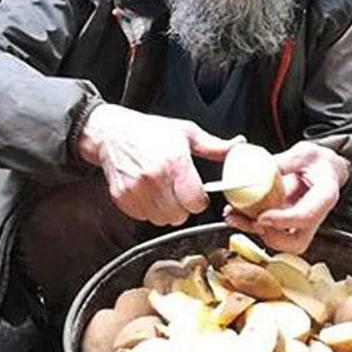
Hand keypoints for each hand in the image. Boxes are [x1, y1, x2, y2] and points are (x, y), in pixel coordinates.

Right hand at [77, 104, 242, 225]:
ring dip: (166, 211)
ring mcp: (136, 190)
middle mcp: (154, 177)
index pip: (195, 201)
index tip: (196, 192)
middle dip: (183, 207)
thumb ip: (215, 146)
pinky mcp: (122, 198)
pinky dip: (148, 210)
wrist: (112, 133)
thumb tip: (240, 145)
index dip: (199, 199)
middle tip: (177, 191)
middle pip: (180, 215)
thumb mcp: (186, 133)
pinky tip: (147, 193)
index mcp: (175, 162)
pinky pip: (144, 218)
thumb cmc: (150, 131)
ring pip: (162, 220)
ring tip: (162, 191)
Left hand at [224, 141, 350, 253]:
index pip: (306, 216)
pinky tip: (236, 213)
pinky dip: (249, 225)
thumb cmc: (318, 162)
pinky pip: (268, 231)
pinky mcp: (285, 223)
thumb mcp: (304, 153)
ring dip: (254, 231)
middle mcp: (313, 215)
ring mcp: (298, 223)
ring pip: (280, 241)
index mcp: (324, 196)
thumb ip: (283, 161)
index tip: (263, 217)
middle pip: (296, 242)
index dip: (283, 220)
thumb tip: (260, 166)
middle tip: (253, 221)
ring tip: (234, 215)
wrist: (323, 168)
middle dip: (272, 237)